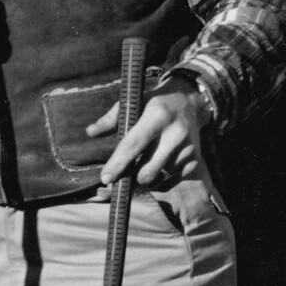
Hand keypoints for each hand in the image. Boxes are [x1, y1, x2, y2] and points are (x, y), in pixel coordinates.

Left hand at [88, 79, 208, 188]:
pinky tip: (153, 167)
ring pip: (157, 179)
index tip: (105, 178)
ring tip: (140, 165)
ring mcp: (188, 149)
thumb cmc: (153, 104)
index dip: (118, 163)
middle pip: (147, 171)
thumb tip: (90, 132)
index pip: (134, 144)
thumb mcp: (133, 103)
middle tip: (119, 176)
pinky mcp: (195, 160)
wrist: (190, 103)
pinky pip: (169, 182)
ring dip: (143, 178)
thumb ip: (110, 119)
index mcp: (157, 116)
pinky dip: (157, 181)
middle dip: (130, 178)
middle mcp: (176, 133)